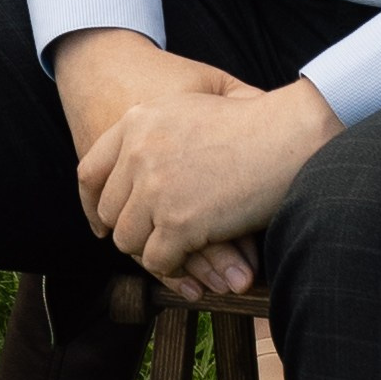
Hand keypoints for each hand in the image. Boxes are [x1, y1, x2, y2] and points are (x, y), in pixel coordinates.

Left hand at [75, 77, 339, 288]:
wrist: (291, 135)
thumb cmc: (253, 124)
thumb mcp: (189, 109)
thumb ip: (154, 135)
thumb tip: (136, 173)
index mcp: (136, 121)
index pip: (89, 173)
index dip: (95, 205)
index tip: (104, 224)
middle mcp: (137, 152)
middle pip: (111, 211)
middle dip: (133, 230)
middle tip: (159, 242)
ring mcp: (155, 187)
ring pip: (129, 240)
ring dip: (154, 252)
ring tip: (180, 255)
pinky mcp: (178, 221)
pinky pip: (158, 260)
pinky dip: (174, 269)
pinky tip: (194, 270)